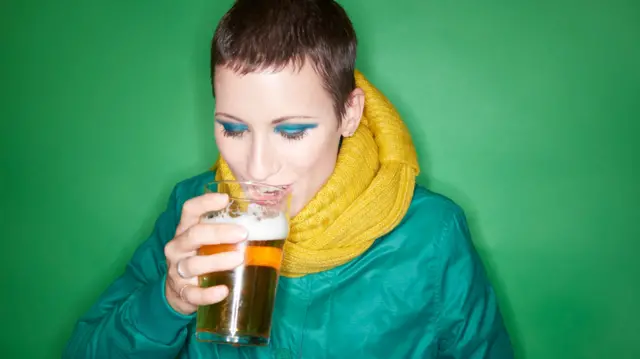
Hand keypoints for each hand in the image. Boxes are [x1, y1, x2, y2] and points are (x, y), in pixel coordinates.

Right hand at [163, 193, 247, 314]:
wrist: (180, 293)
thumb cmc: (202, 258)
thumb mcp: (209, 242)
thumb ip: (228, 231)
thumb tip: (269, 218)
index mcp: (186, 230)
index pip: (189, 210)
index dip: (205, 202)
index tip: (225, 198)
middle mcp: (178, 247)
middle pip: (194, 234)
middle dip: (219, 232)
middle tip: (242, 233)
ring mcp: (177, 270)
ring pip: (194, 264)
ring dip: (217, 261)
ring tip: (239, 259)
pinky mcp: (181, 292)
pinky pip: (193, 293)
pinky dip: (208, 294)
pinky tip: (223, 291)